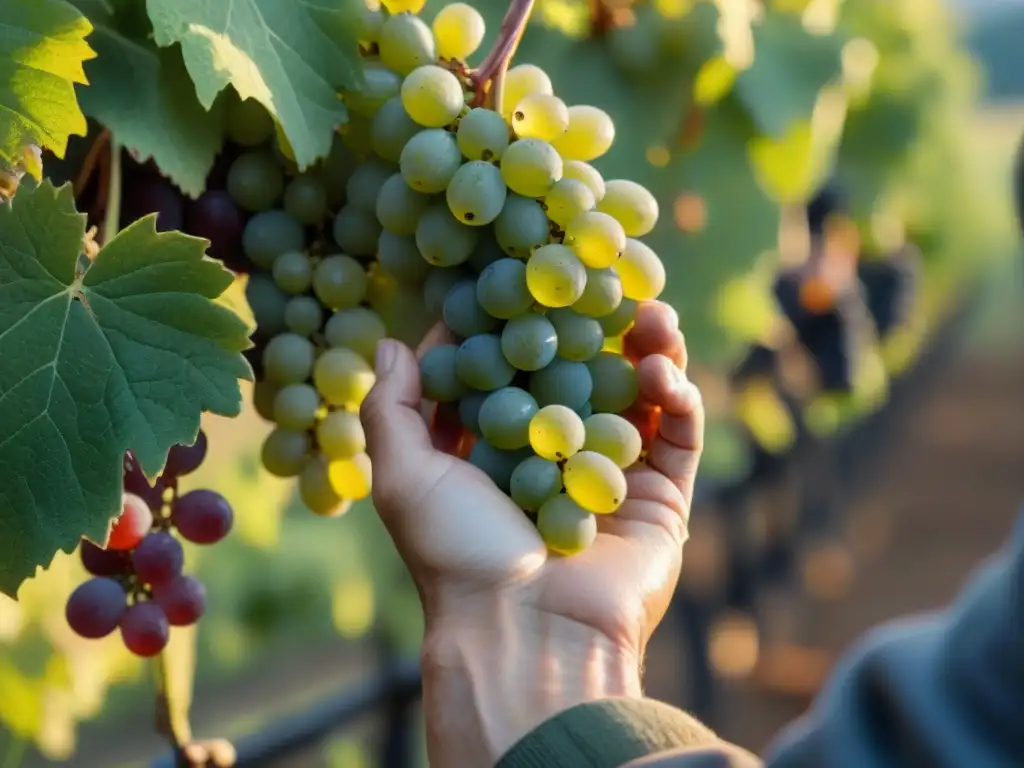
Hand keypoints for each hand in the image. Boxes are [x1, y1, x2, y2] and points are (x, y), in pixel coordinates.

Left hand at [361, 300, 702, 766]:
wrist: (527, 630)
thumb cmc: (457, 553)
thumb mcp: (404, 477)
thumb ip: (392, 409)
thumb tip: (387, 345)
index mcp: (500, 453)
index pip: (516, 374)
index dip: (520, 329)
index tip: (524, 281)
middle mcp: (558, 459)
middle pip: (584, 377)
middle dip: (595, 331)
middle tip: (602, 285)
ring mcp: (612, 476)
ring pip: (638, 399)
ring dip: (648, 352)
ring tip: (651, 312)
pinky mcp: (659, 498)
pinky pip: (678, 437)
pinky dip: (678, 398)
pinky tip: (662, 369)